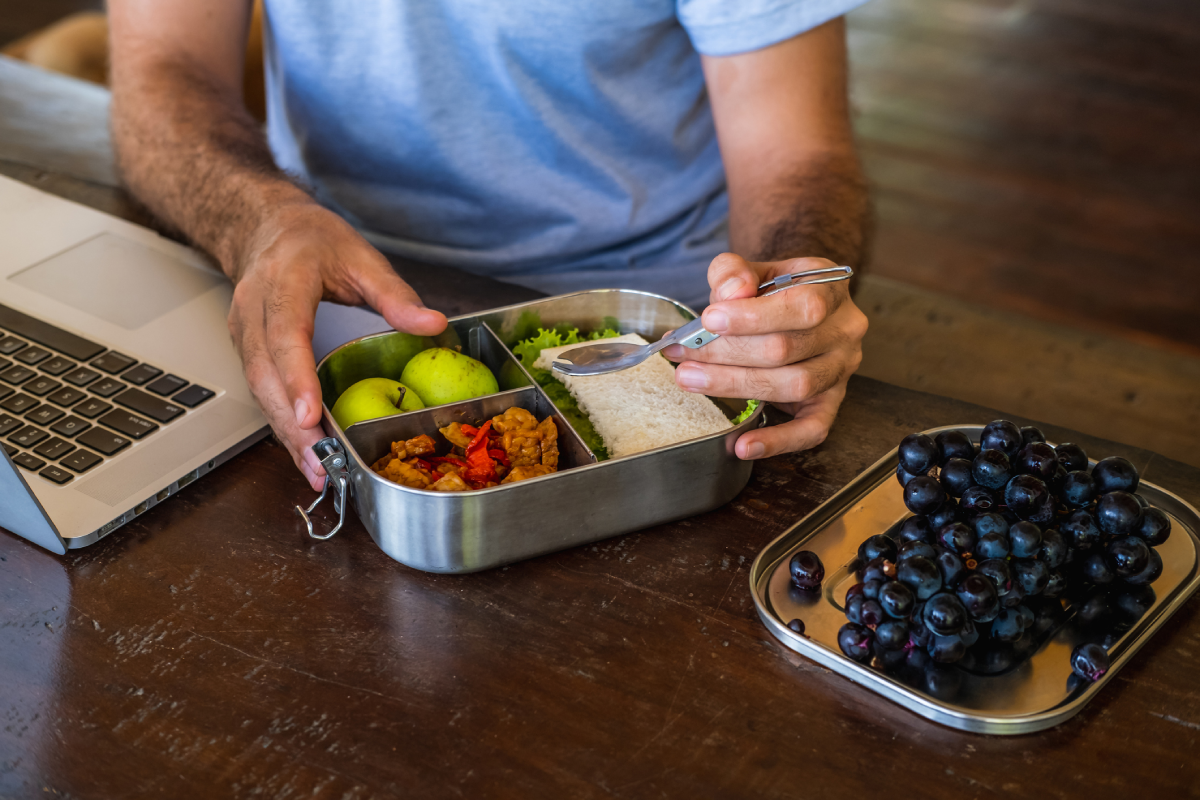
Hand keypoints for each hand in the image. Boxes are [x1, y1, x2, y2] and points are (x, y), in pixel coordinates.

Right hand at [227, 201, 446, 489]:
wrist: (266, 227)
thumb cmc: (313, 241)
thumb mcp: (361, 256)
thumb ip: (395, 294)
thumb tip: (433, 324)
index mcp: (283, 281)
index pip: (286, 332)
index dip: (296, 377)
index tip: (311, 415)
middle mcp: (254, 310)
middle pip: (265, 374)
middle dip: (291, 423)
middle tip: (320, 463)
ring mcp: (245, 333)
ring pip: (259, 391)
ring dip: (286, 435)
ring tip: (317, 471)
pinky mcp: (248, 351)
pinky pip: (262, 393)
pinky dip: (283, 426)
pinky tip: (307, 454)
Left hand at [663, 253, 866, 458]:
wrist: (794, 304)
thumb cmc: (771, 291)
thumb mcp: (751, 270)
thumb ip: (733, 272)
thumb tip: (730, 292)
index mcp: (830, 289)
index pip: (802, 306)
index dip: (753, 317)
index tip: (709, 320)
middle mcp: (844, 331)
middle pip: (787, 349)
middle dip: (726, 353)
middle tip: (683, 354)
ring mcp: (841, 369)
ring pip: (794, 385)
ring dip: (735, 385)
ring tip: (690, 379)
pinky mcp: (831, 402)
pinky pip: (813, 429)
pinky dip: (778, 441)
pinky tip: (743, 446)